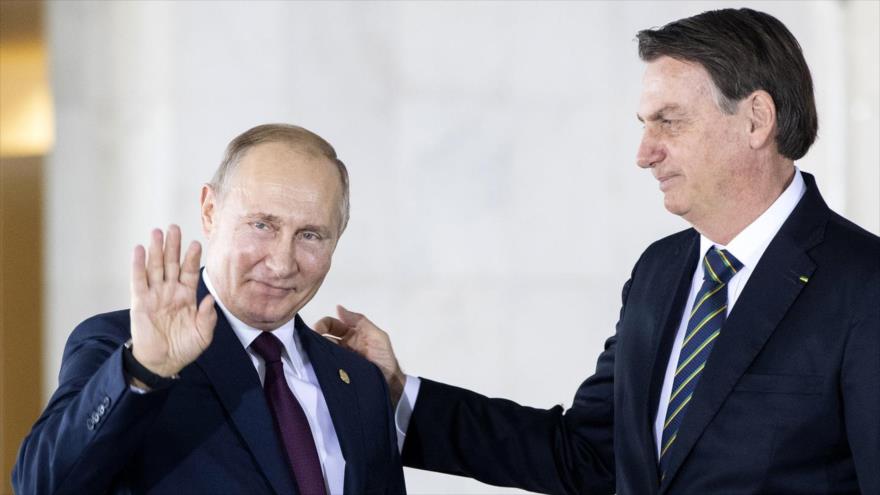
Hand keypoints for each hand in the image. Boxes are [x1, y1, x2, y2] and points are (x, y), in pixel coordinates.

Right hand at [130, 225, 216, 377]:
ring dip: (156, 250)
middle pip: (171, 264)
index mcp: (187, 297)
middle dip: (173, 246)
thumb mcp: (202, 334)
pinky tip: (140, 250)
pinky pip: (138, 280)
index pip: (190, 272)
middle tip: (174, 227)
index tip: (196, 243)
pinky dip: (138, 265)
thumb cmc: (184, 348)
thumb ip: (207, 317)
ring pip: (155, 267)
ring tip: (158, 232)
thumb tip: (210, 299)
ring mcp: (155, 295)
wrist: (162, 362)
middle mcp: (170, 291)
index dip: (192, 258)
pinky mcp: (140, 302)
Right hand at [314, 306, 404, 405]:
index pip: (333, 324)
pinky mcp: (337, 372)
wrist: (390, 384)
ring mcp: (339, 359)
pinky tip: (314, 362)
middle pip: (324, 336)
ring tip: (309, 351)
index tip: (317, 329)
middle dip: (316, 335)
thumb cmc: (385, 358)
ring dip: (316, 349)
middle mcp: (343, 344)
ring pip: (323, 350)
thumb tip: (338, 308)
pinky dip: (319, 362)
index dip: (324, 324)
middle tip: (309, 340)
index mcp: (352, 333)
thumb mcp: (377, 336)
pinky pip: (326, 365)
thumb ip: (360, 321)